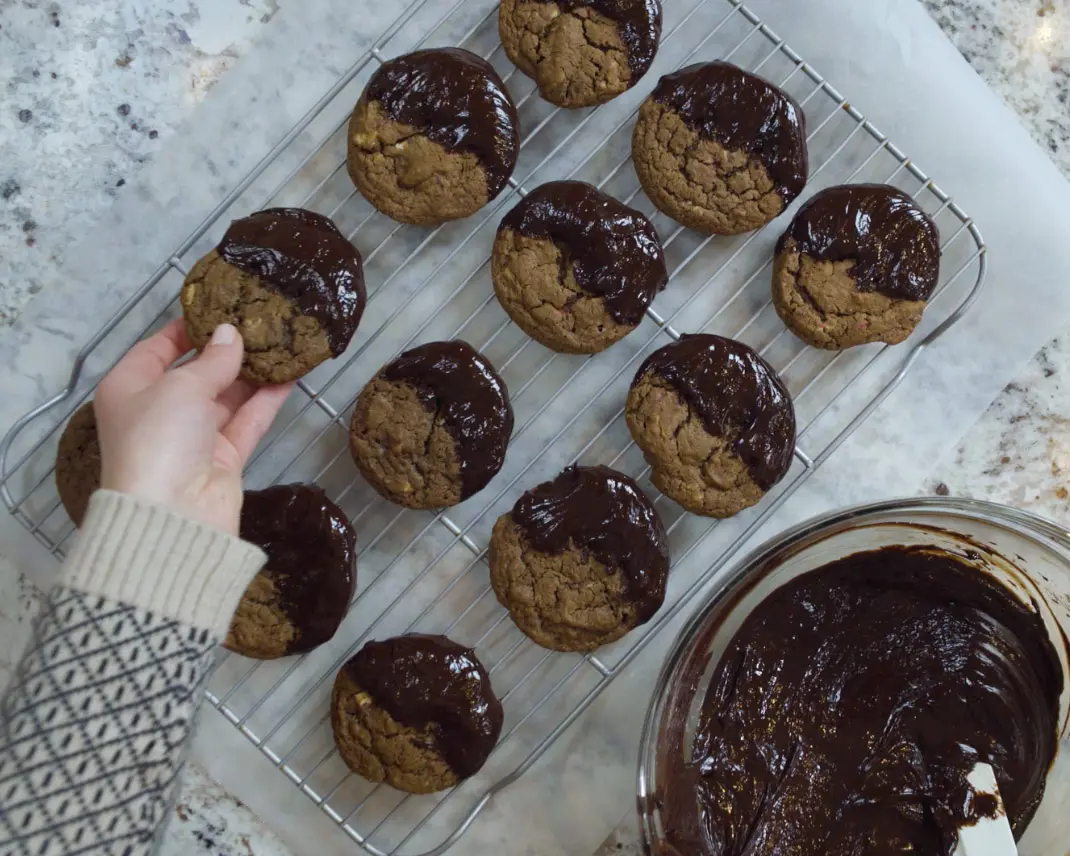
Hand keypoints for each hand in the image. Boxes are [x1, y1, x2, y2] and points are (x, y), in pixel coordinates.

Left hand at [94, 319, 292, 534]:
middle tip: (261, 321)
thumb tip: (232, 333)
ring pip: (227, 395)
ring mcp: (194, 436)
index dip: (187, 328)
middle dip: (228, 349)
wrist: (173, 515)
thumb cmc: (159, 439)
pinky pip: (247, 420)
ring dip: (253, 372)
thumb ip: (213, 359)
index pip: (157, 348)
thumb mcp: (181, 386)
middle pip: (197, 371)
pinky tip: (291, 376)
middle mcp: (159, 410)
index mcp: (130, 388)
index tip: (221, 307)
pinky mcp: (224, 457)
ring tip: (283, 342)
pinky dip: (266, 400)